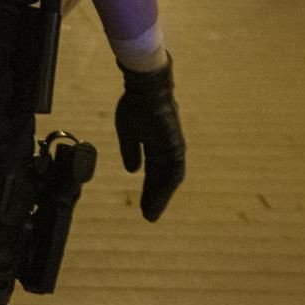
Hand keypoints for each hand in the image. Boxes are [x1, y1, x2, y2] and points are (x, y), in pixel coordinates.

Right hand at [115, 56, 185, 221]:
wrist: (146, 88)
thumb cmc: (136, 105)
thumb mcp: (128, 132)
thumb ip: (131, 151)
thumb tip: (133, 171)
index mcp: (155, 145)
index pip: (153, 173)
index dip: (148, 189)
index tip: (142, 206)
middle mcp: (167, 149)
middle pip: (161, 179)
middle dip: (154, 197)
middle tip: (148, 216)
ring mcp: (173, 148)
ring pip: (169, 179)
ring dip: (160, 197)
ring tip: (150, 214)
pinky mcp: (176, 146)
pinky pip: (173, 172)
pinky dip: (166, 187)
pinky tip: (157, 199)